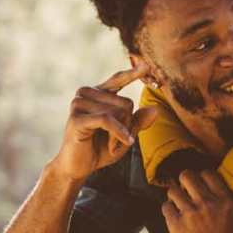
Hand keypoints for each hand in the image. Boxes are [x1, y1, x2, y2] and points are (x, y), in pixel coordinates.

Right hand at [50, 62, 157, 182]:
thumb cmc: (100, 149)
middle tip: (117, 141)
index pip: (117, 79)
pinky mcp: (77, 118)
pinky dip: (119, 132)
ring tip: (110, 144)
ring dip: (120, 133)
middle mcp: (86, 94)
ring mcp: (79, 104)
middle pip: (126, 103)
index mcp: (98, 94)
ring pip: (118, 112)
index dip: (132, 73)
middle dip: (127, 126)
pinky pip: (108, 120)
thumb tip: (155, 110)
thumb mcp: (124, 135)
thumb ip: (138, 122)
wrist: (77, 167)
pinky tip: (125, 142)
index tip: (147, 65)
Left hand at [162, 170, 232, 232]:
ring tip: (177, 204)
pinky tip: (173, 217)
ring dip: (174, 196)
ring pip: (173, 190)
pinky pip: (165, 207)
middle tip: (185, 189)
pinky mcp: (177, 226)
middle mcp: (207, 204)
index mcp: (226, 201)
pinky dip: (168, 210)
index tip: (199, 184)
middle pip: (187, 176)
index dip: (201, 177)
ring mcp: (191, 214)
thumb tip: (224, 193)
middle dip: (184, 181)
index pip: (208, 174)